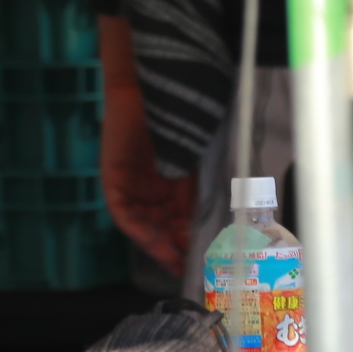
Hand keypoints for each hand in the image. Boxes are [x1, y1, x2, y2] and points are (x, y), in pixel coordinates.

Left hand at [96, 17, 193, 271]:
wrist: (152, 80)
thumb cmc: (185, 114)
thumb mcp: (206, 159)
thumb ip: (214, 188)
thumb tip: (238, 223)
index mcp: (183, 184)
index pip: (189, 224)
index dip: (200, 247)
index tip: (214, 266)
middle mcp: (158, 188)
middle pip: (168, 230)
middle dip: (182, 252)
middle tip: (198, 271)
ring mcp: (135, 185)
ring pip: (148, 226)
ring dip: (162, 245)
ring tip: (180, 261)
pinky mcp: (114, 178)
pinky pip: (124, 214)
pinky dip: (138, 229)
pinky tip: (153, 240)